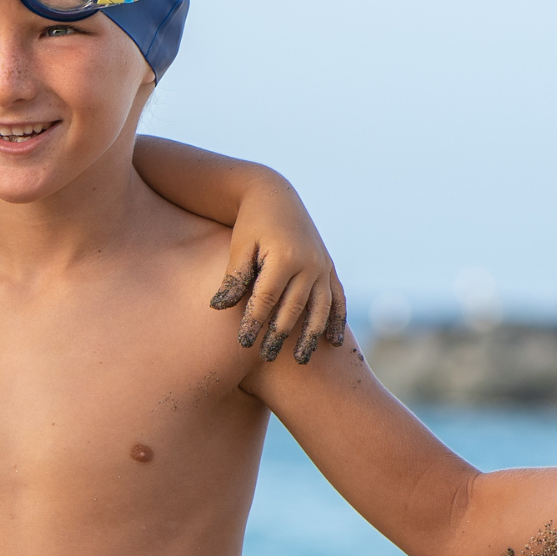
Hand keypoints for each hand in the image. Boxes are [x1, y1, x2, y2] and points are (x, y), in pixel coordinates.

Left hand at [211, 205, 348, 365]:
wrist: (276, 195)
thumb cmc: (251, 223)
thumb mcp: (240, 246)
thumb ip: (234, 277)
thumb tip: (219, 307)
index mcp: (285, 257)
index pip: (267, 299)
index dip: (255, 322)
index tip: (244, 344)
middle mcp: (309, 263)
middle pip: (294, 307)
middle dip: (280, 335)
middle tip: (266, 358)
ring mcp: (323, 266)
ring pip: (320, 308)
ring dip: (310, 335)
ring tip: (300, 360)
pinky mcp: (329, 267)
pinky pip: (337, 298)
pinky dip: (336, 321)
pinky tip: (332, 343)